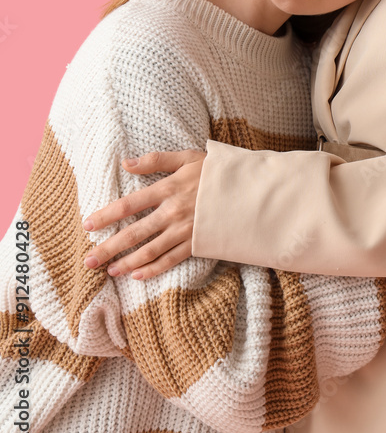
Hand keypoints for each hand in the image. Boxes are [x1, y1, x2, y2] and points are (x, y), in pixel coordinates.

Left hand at [82, 149, 205, 279]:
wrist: (251, 190)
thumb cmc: (217, 171)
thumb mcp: (188, 157)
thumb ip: (156, 160)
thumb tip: (125, 163)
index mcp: (169, 188)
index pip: (129, 205)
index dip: (106, 216)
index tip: (87, 225)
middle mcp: (173, 212)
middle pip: (134, 233)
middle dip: (109, 248)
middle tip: (88, 260)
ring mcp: (185, 231)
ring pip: (149, 251)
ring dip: (126, 263)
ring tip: (108, 271)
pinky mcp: (197, 244)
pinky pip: (171, 260)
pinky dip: (153, 270)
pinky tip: (137, 276)